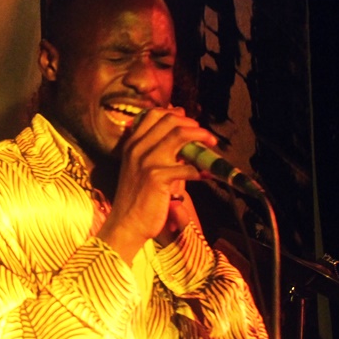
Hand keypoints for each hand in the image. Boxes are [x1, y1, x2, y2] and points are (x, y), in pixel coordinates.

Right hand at [99, 107, 213, 260]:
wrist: (126, 223)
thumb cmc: (136, 198)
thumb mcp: (140, 169)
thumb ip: (157, 152)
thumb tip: (181, 139)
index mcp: (132, 144)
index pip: (153, 115)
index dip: (174, 114)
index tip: (188, 121)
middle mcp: (137, 148)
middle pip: (169, 121)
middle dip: (192, 124)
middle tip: (205, 136)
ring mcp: (146, 161)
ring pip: (179, 134)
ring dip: (200, 137)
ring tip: (211, 145)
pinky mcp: (157, 177)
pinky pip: (187, 167)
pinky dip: (200, 170)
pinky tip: (206, 176)